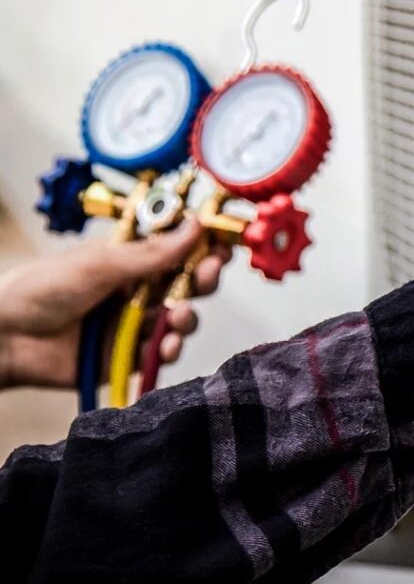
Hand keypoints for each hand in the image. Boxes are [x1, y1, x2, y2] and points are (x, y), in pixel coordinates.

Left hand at [0, 218, 231, 389]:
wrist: (6, 336)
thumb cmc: (42, 287)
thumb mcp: (101, 262)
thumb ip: (153, 253)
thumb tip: (195, 227)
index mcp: (131, 258)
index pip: (178, 248)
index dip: (203, 245)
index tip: (222, 243)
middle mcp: (137, 288)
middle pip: (186, 283)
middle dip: (203, 278)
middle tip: (209, 273)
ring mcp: (132, 323)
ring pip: (178, 319)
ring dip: (187, 316)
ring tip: (179, 316)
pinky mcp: (125, 356)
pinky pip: (158, 353)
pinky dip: (168, 349)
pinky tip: (166, 345)